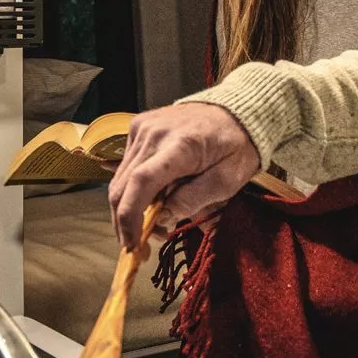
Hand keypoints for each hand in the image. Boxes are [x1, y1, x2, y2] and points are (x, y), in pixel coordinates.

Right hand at [108, 103, 261, 248]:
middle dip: (126, 222)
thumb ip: (194, 200)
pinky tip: (153, 200)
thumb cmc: (236, 146)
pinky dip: (133, 189)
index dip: (130, 217)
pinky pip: (127, 166)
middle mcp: (154, 133)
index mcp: (181, 145)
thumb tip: (162, 218)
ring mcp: (143, 127)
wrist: (235, 111)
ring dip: (130, 208)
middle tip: (140, 246)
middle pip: (123, 185)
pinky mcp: (138, 127)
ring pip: (120, 179)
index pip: (142, 182)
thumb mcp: (228, 181)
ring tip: (153, 225)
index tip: (133, 244)